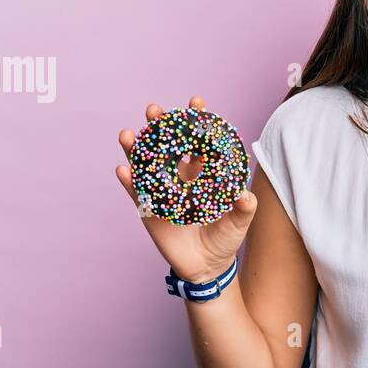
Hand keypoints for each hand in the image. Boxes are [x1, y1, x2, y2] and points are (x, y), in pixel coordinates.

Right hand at [116, 96, 257, 283]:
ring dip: (136, 149)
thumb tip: (244, 195)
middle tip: (154, 110)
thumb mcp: (239, 222)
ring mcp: (162, 191)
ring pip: (146, 164)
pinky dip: (130, 181)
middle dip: (159, 127)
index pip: (197, 141)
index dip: (196, 122)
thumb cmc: (226, 237)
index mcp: (202, 173)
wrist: (208, 265)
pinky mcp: (150, 210)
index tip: (196, 102)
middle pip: (166, 145)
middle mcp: (179, 177)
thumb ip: (244, 207)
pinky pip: (137, 193)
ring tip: (129, 134)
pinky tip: (124, 169)